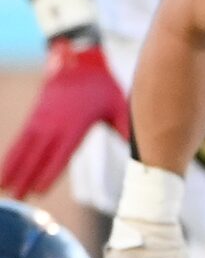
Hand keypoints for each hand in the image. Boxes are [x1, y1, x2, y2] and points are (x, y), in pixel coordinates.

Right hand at [0, 39, 127, 197]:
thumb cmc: (102, 85)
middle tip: (18, 199)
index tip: (40, 190)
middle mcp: (54, 123)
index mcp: (75, 124)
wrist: (77, 59)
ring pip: (24, 149)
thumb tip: (138, 148)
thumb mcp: (118, 104)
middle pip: (37, 156)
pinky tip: (5, 172)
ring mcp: (41, 120)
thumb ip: (124, 127)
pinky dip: (11, 156)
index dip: (50, 172)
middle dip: (27, 178)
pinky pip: (20, 140)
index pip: (61, 154)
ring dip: (13, 169)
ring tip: (4, 190)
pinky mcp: (35, 117)